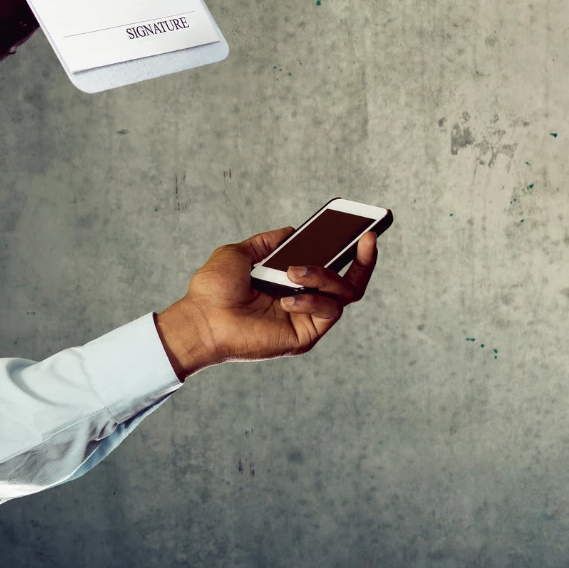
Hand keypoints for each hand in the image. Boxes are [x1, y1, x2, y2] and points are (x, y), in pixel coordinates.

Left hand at [153, 227, 380, 379]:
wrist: (201, 318)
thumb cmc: (214, 290)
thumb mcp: (240, 253)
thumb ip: (267, 242)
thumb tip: (291, 232)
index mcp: (293, 283)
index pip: (333, 268)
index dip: (352, 251)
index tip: (364, 231)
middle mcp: (305, 301)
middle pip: (351, 283)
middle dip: (365, 261)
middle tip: (368, 239)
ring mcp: (307, 319)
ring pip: (343, 294)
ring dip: (324, 277)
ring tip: (294, 272)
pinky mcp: (305, 336)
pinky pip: (328, 313)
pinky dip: (311, 301)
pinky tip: (287, 299)